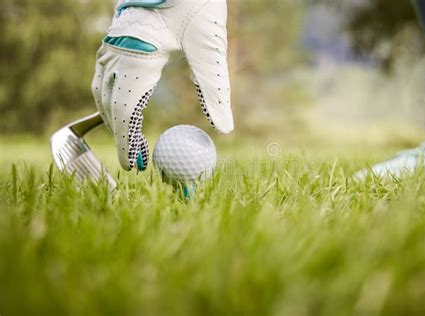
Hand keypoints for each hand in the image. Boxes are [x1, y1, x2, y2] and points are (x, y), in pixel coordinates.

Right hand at [92, 0, 233, 170]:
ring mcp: (113, 45)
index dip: (127, 143)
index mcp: (135, 58)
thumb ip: (215, 89)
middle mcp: (117, 53)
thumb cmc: (194, 2)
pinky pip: (107, 77)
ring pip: (104, 92)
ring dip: (117, 120)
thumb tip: (225, 129)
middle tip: (138, 161)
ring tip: (133, 141)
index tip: (134, 167)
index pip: (124, 112)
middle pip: (111, 106)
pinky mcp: (117, 39)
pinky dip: (114, 99)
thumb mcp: (208, 47)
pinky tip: (126, 109)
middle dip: (123, 136)